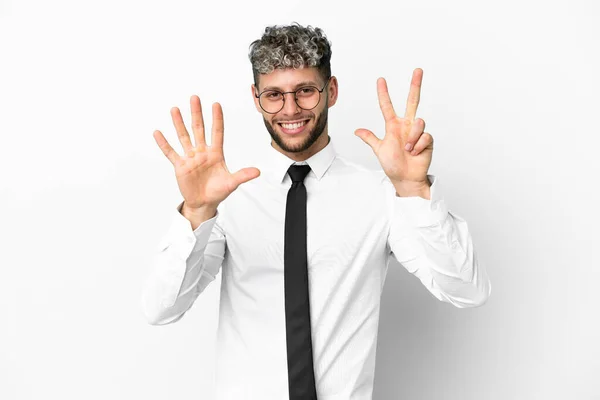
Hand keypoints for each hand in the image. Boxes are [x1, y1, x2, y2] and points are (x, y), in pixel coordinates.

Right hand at [153, 95, 260, 209]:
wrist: (204, 203)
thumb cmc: (218, 192)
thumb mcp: (231, 183)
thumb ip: (243, 175)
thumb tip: (258, 171)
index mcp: (216, 153)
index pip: (217, 132)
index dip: (217, 119)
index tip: (216, 104)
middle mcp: (202, 152)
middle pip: (199, 129)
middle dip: (197, 114)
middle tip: (194, 97)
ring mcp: (190, 158)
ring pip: (184, 137)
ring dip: (179, 123)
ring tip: (175, 109)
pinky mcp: (180, 166)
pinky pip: (170, 153)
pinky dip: (164, 143)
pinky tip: (158, 132)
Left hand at [355, 68, 432, 185]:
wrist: (405, 178)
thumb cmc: (393, 164)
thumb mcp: (379, 149)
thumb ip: (370, 138)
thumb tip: (356, 130)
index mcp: (393, 126)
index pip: (387, 106)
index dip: (383, 93)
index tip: (380, 80)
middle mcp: (406, 125)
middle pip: (412, 101)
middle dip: (415, 85)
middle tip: (417, 70)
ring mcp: (418, 131)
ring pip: (418, 121)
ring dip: (411, 137)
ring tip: (407, 149)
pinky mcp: (428, 140)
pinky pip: (424, 136)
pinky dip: (418, 146)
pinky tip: (415, 153)